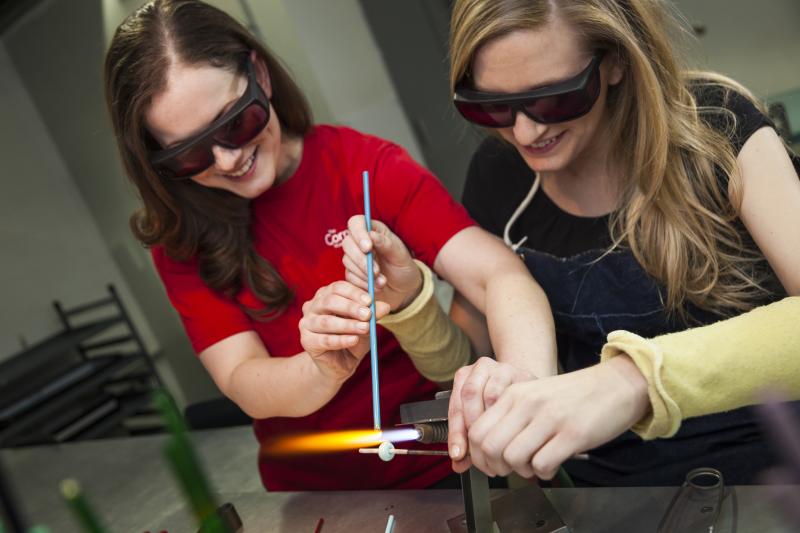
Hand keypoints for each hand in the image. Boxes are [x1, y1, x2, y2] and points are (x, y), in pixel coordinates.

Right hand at [299, 281, 389, 381]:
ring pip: (326, 322)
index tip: (370, 300)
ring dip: (347, 325)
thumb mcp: (366, 324)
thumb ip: (373, 314)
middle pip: (329, 302)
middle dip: (350, 307)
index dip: (354, 293)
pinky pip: (324, 340)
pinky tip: (354, 340)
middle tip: (367, 314)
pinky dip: (341, 340)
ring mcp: (307, 323)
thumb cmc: (353, 337)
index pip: (338, 288)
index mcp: (326, 295)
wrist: (342, 363)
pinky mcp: (306, 341)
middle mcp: (313, 306)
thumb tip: (385, 306)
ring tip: (364, 328)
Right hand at [342, 215, 421, 311]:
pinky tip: (377, 287)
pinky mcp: (352, 273)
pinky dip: (363, 283)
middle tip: (376, 271)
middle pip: (347, 243)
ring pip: (347, 261)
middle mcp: (360, 242)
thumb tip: (371, 235)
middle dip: (361, 259)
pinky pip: (350, 277)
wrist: (403, 289)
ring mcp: (354, 258)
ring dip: (364, 274)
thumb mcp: (400, 255)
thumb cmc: (403, 267)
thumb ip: (386, 244)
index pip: (356, 223)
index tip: (368, 248)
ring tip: (383, 282)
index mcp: (373, 230)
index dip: (358, 233)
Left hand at [447, 357, 534, 472]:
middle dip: (473, 426)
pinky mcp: (523, 375)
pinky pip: (514, 397)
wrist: (528, 387)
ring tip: (495, 441)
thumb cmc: (500, 403)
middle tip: (480, 448)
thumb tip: (458, 463)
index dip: (455, 433)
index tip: (458, 453)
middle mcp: (481, 368)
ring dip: (492, 422)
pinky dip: (510, 417)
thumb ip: (468, 440)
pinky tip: (511, 432)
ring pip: (491, 395)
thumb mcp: (479, 417)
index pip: (455, 406)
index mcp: (465, 376)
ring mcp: (503, 369)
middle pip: (469, 394)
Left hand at [465, 356, 649, 478]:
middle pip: (490, 446)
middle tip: (510, 470)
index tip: (490, 465)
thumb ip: (511, 417)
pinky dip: (543, 473)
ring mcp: (550, 418)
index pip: (477, 431)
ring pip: (513, 458)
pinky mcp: (573, 434)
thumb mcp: (535, 396)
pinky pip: (542, 464)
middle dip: (496, 467)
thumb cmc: (575, 395)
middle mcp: (528, 404)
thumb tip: (489, 450)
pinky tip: (553, 464)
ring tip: (535, 465)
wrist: (616, 384)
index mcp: (514, 394)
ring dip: (521, 471)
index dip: (479, 456)